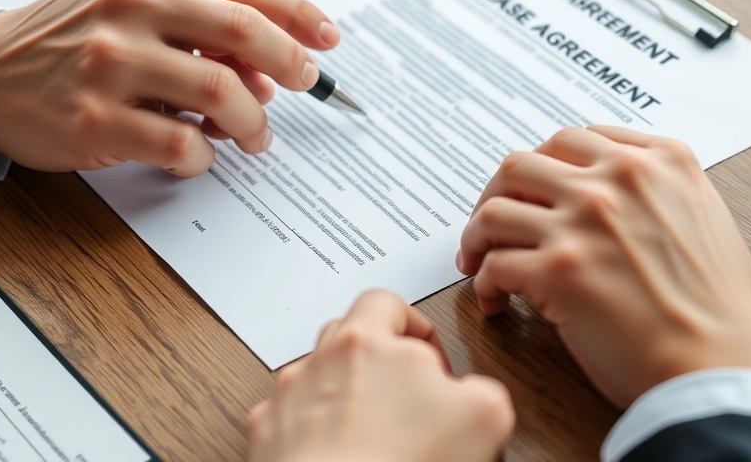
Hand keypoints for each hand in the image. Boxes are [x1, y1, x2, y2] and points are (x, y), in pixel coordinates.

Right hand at [0, 0, 339, 176]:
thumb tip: (271, 70)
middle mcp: (131, 5)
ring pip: (221, 92)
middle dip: (290, 65)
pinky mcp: (97, 119)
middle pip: (245, 32)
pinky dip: (204, 158)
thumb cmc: (73, 37)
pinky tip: (197, 156)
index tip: (326, 39)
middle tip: (303, 87)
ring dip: (252, 122)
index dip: (299, 15)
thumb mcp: (132, 3)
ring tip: (253, 136)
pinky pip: (182, 144)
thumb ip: (202, 24)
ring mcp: (112, 62)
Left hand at [247, 290, 514, 461]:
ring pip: (316, 380)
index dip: (417, 330)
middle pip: (349, 338)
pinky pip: (289, 422)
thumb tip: (474, 395)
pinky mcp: (265, 438)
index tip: (434, 366)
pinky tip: (339, 455)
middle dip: (379, 363)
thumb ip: (482, 388)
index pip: (387, 304)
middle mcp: (318, 362)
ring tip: (373, 436)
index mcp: (365, 341)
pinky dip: (312, 434)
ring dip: (343, 398)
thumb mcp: (484, 416)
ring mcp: (285, 401)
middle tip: (405, 400)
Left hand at [457, 126, 750, 407]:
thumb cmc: (731, 318)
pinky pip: (493, 265)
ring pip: (495, 209)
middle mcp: (618, 180)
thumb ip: (692, 207)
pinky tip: (494, 301)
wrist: (722, 369)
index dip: (544, 167)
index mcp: (661, 162)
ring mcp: (584, 222)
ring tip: (478, 261)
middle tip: (492, 223)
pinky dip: (484, 283)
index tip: (533, 190)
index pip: (575, 141)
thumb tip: (688, 219)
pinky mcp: (557, 270)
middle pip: (523, 164)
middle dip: (499, 194)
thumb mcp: (726, 230)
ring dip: (478, 236)